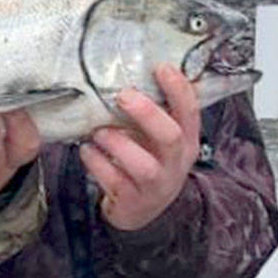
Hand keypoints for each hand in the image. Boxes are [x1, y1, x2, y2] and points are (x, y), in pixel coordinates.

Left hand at [80, 64, 199, 230]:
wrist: (141, 210)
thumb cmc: (148, 161)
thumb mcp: (157, 138)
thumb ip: (151, 113)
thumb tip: (127, 71)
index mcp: (186, 140)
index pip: (191, 112)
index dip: (179, 90)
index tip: (161, 67)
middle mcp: (176, 162)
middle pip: (169, 136)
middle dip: (147, 114)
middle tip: (123, 96)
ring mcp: (156, 185)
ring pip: (143, 165)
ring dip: (118, 144)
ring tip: (98, 131)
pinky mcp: (133, 201)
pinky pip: (114, 181)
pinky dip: (97, 163)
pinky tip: (86, 150)